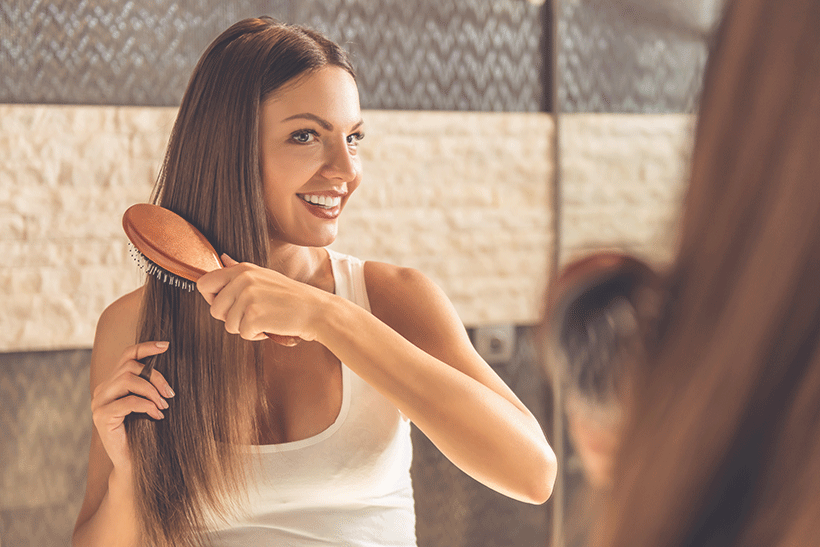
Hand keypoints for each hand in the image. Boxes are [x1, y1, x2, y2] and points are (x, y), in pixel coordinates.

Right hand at [91, 341, 174, 471]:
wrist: (134, 462)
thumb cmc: (145, 431)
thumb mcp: (149, 402)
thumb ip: (151, 385)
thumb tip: (169, 364)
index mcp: (113, 383)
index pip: (127, 355)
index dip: (146, 347)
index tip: (166, 345)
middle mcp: (102, 390)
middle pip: (130, 367)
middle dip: (155, 377)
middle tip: (170, 394)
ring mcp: (99, 403)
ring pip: (128, 380)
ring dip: (152, 391)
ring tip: (163, 405)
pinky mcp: (101, 417)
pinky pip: (127, 402)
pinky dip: (146, 406)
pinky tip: (156, 415)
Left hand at [196, 254, 324, 341]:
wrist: (315, 310)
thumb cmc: (290, 296)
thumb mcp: (264, 276)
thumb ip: (239, 269)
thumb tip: (223, 258)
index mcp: (242, 270)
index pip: (204, 284)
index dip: (212, 299)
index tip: (228, 305)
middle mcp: (243, 280)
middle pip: (215, 309)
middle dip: (231, 318)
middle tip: (252, 314)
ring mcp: (249, 297)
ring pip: (228, 325)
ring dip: (246, 328)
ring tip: (265, 318)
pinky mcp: (255, 316)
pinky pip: (243, 334)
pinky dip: (256, 335)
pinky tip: (270, 325)